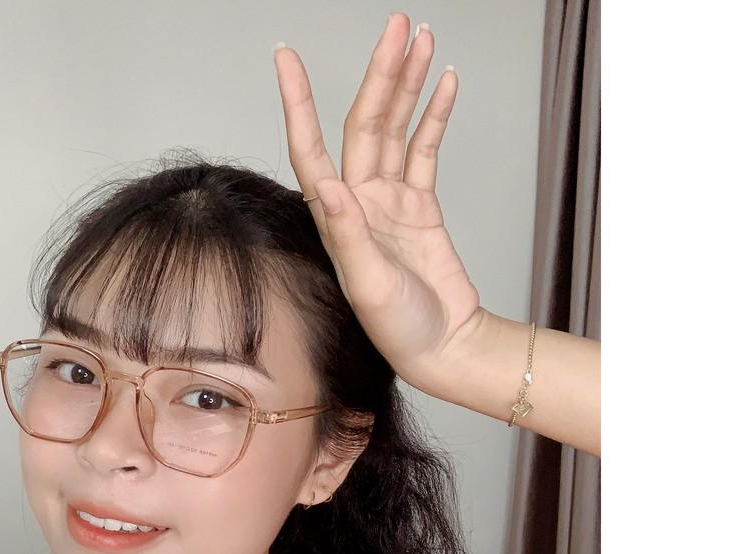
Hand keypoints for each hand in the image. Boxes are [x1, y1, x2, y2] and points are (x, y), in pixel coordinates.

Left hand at [273, 14, 481, 384]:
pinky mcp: (419, 206)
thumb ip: (349, 236)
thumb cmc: (400, 329)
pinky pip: (424, 150)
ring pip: (395, 129)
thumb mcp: (369, 286)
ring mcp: (389, 202)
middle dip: (380, 73)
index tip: (287, 59)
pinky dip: (434, 117)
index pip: (311, 149)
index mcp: (336, 219)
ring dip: (407, 85)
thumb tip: (330, 186)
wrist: (443, 345)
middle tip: (398, 25)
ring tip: (421, 39)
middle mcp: (358, 203)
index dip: (299, 104)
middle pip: (363, 124)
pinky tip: (443, 84)